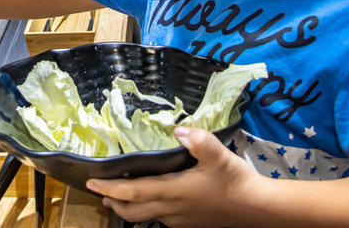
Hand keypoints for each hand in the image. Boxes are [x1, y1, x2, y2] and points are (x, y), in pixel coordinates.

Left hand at [86, 127, 263, 226]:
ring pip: (144, 217)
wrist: (257, 209)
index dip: (110, 188)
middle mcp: (171, 209)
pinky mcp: (188, 223)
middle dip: (112, 201)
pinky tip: (150, 200)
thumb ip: (198, 140)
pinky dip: (145, 210)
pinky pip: (159, 219)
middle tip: (99, 190)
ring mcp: (179, 219)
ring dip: (127, 208)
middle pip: (131, 211)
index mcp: (173, 191)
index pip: (133, 192)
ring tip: (117, 196)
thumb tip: (178, 129)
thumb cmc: (236, 181)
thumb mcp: (218, 155)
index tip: (91, 182)